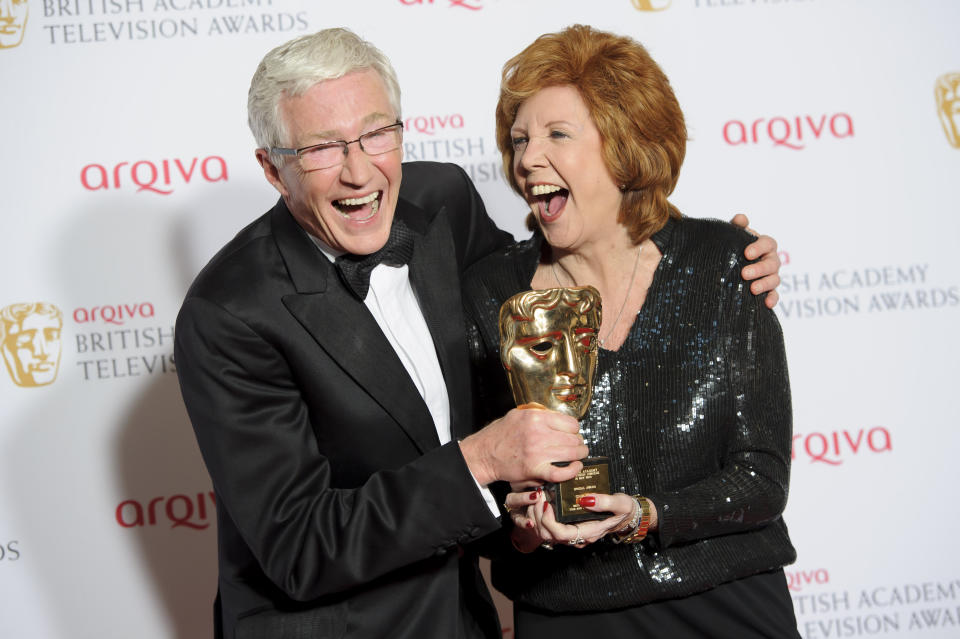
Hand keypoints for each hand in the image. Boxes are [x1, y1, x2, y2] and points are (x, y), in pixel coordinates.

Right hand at [459, 405, 587, 485]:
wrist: (483, 454)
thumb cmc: (499, 435)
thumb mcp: (517, 415)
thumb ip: (538, 414)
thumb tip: (558, 418)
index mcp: (535, 418)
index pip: (570, 422)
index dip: (574, 428)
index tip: (573, 432)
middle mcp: (538, 434)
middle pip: (573, 438)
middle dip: (579, 442)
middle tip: (578, 445)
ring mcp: (537, 453)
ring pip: (572, 453)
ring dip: (580, 454)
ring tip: (580, 455)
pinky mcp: (535, 470)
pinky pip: (561, 472)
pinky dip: (573, 470)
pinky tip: (576, 467)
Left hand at [503, 489, 638, 548]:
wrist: (627, 514)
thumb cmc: (624, 510)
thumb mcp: (621, 504)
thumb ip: (606, 502)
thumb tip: (585, 499)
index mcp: (589, 532)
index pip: (562, 534)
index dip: (549, 521)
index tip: (547, 503)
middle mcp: (578, 536)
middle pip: (549, 535)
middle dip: (538, 516)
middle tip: (537, 494)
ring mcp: (572, 533)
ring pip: (545, 532)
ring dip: (536, 515)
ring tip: (537, 495)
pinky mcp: (568, 526)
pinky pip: (548, 526)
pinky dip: (540, 514)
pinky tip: (540, 499)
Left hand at [731, 213, 780, 308]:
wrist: (731, 266)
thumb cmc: (735, 248)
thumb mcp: (734, 236)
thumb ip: (737, 226)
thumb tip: (741, 218)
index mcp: (764, 245)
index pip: (768, 243)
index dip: (759, 247)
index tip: (746, 253)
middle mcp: (771, 260)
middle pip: (772, 263)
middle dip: (759, 269)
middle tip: (744, 274)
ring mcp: (771, 276)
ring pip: (775, 279)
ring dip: (765, 284)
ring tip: (752, 289)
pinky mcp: (769, 291)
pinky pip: (775, 295)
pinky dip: (773, 299)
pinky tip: (766, 304)